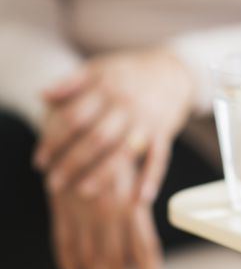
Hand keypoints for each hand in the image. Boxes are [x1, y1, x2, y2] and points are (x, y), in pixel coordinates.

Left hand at [35, 48, 192, 201]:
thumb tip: (41, 96)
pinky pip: (159, 158)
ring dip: (104, 174)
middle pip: (96, 138)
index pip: (74, 118)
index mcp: (106, 88)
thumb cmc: (129, 73)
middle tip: (53, 183)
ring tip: (83, 193)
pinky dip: (152, 178)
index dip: (54, 140)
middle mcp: (126, 105)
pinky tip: (141, 199)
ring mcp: (147, 121)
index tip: (39, 161)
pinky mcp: (164, 133)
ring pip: (124, 151)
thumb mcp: (100, 68)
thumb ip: (71, 82)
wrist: (172, 71)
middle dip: (73, 162)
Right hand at [51, 150, 160, 268]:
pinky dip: (68, 261)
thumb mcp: (132, 180)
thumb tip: (141, 251)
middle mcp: (108, 211)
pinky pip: (63, 241)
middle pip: (117, 260)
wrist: (82, 120)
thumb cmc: (117, 150)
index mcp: (131, 203)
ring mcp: (82, 211)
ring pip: (90, 255)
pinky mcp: (60, 206)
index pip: (145, 248)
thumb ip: (135, 214)